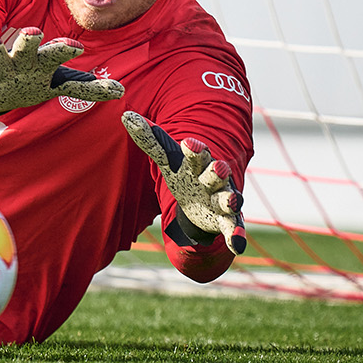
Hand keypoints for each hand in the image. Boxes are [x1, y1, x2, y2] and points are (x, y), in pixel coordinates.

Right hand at [0, 27, 120, 116]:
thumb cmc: (32, 80)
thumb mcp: (61, 83)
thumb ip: (89, 87)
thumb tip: (122, 90)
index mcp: (42, 61)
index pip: (56, 52)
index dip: (65, 49)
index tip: (77, 48)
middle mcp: (22, 60)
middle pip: (27, 47)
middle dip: (30, 40)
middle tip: (35, 33)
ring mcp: (0, 69)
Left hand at [121, 111, 246, 254]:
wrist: (200, 200)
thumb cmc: (183, 174)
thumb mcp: (166, 159)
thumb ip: (149, 140)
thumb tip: (125, 115)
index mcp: (198, 163)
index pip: (197, 153)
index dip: (194, 150)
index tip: (189, 144)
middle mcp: (213, 180)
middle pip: (217, 173)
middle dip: (218, 171)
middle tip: (220, 167)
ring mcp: (221, 201)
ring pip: (228, 199)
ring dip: (230, 200)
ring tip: (231, 202)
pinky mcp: (225, 222)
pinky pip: (233, 229)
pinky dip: (236, 237)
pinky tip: (237, 246)